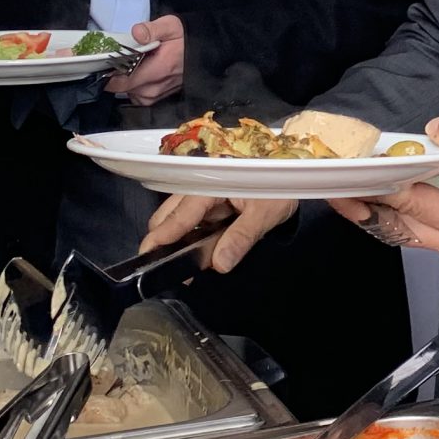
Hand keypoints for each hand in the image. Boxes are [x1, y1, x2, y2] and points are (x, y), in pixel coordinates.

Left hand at [105, 16, 185, 103]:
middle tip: (120, 59)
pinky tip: (140, 74)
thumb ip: (151, 29)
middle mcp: (156, 86)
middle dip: (116, 75)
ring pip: (129, 93)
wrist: (206, 51)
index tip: (106, 61)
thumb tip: (136, 33)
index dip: (108, 73)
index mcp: (158, 69)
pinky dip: (135, 87)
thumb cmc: (186, 39)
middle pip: (122, 88)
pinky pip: (139, 97)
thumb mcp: (171, 26)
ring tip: (131, 66)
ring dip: (126, 81)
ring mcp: (158, 94)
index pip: (120, 82)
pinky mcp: (160, 97)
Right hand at [139, 191, 294, 273]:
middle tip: (169, 269)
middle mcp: (199, 187)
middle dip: (164, 241)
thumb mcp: (266, 212)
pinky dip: (192, 238)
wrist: (293, 170)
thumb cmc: (278, 185)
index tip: (145, 257)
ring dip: (179, 241)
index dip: (161, 237)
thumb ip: (242, 237)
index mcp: (209, 184)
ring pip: (177, 219)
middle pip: (167, 216)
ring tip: (186, 266)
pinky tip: (200, 254)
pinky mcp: (209, 202)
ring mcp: (202, 194)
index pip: (179, 214)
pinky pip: (192, 221)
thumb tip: (219, 264)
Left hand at [334, 108, 438, 258]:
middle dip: (362, 200)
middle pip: (394, 222)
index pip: (412, 201)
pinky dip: (379, 212)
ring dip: (365, 209)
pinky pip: (400, 228)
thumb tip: (434, 130)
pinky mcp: (437, 237)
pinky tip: (360, 197)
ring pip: (393, 229)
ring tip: (337, 189)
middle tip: (333, 181)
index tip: (354, 172)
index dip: (381, 184)